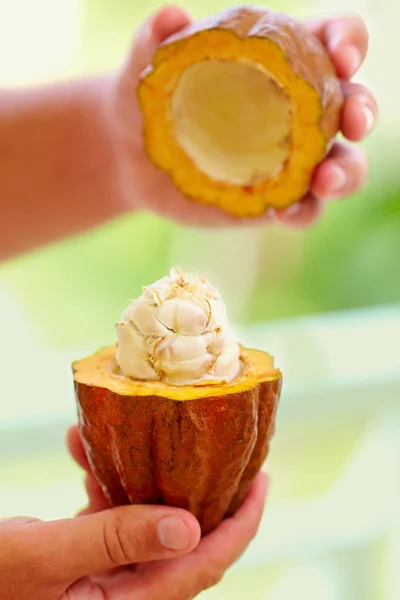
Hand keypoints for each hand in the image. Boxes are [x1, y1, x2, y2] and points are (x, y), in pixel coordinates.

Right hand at [0, 426, 268, 599]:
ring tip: (115, 433)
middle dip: (195, 486)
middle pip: (182, 536)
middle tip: (211, 440)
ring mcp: (106, 576)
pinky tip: (77, 448)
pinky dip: (98, 481)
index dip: (241, 523)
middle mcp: (126, 592)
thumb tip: (188, 527)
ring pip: (141, 517)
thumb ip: (114, 541)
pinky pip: (107, 516)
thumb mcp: (48, 558)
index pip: (205, 564)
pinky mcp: (85, 560)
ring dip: (130, 473)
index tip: (261, 479)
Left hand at [109, 5, 376, 228]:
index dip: (347, 43)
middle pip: (350, 104)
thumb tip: (170, 18)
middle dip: (361, 110)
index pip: (329, 42)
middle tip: (353, 122)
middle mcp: (294, 109)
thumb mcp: (144, 69)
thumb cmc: (144, 101)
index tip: (339, 56)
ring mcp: (288, 158)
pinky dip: (303, 212)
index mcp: (279, 61)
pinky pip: (303, 208)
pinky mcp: (274, 197)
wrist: (130, 158)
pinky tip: (284, 213)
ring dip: (346, 172)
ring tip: (325, 181)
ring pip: (341, 163)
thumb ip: (152, 41)